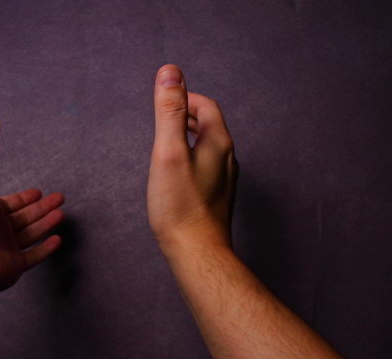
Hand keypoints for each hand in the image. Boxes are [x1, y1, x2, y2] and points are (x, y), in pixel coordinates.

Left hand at [0, 115, 63, 299]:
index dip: (25, 196)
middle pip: (23, 217)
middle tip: (59, 199)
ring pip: (30, 234)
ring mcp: (4, 249)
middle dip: (41, 207)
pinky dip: (46, 249)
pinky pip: (33, 257)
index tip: (39, 191)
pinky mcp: (13, 267)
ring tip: (61, 214)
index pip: (10, 202)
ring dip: (46, 224)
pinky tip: (58, 240)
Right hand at [147, 64, 237, 252]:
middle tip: (165, 115)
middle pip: (209, 126)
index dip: (186, 97)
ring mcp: (224, 180)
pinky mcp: (217, 198)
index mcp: (218, 143)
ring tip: (168, 140)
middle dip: (187, 116)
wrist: (197, 252)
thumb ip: (169, 111)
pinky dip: (191, 158)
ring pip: (208, 148)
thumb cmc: (179, 206)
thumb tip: (170, 72)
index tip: (165, 98)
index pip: (206, 106)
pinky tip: (177, 173)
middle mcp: (227, 159)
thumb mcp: (168, 152)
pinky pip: (206, 168)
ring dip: (189, 137)